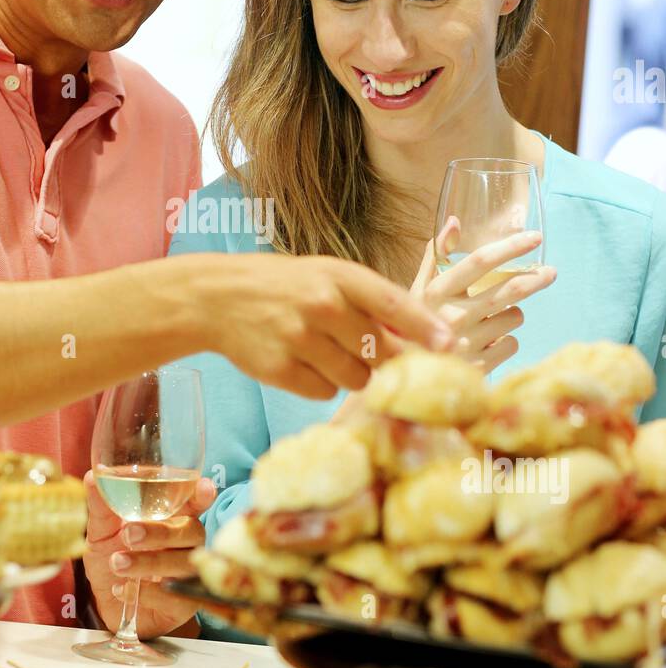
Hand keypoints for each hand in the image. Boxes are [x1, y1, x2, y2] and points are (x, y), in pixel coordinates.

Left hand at [82, 471, 215, 639]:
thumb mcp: (101, 532)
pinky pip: (176, 597)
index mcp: (172, 519)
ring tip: (117, 563)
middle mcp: (186, 544)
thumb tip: (92, 476)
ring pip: (184, 564)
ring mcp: (187, 574)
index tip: (204, 487)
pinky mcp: (184, 605)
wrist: (106, 606)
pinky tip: (122, 590)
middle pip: (192, 531)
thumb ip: (102, 507)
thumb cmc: (112, 560)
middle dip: (161, 532)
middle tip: (129, 534)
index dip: (201, 495)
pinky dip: (148, 594)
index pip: (194, 503)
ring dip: (150, 562)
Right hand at [205, 254, 453, 401]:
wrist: (216, 298)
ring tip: (325, 351)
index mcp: (339, 276)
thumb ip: (370, 301)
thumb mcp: (327, 275)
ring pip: (356, 378)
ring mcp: (300, 339)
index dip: (426, 327)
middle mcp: (322, 305)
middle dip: (385, 359)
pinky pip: (325, 392)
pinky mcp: (281, 370)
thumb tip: (422, 333)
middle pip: (381, 351)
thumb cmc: (284, 285)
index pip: (394, 304)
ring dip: (351, 373)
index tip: (450, 344)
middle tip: (372, 353)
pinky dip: (321, 383)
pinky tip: (302, 362)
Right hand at [411, 223, 555, 373]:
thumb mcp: (418, 290)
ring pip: (514, 317)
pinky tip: (487, 343)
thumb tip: (454, 221)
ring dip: (511, 314)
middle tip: (549, 273)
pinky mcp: (478, 366)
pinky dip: (505, 341)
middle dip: (535, 278)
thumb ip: (436, 256)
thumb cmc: (415, 326)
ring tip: (492, 320)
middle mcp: (450, 315)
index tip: (535, 238)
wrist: (408, 374)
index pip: (479, 261)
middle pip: (509, 290)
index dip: (511, 247)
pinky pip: (512, 344)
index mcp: (436, 291)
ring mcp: (465, 343)